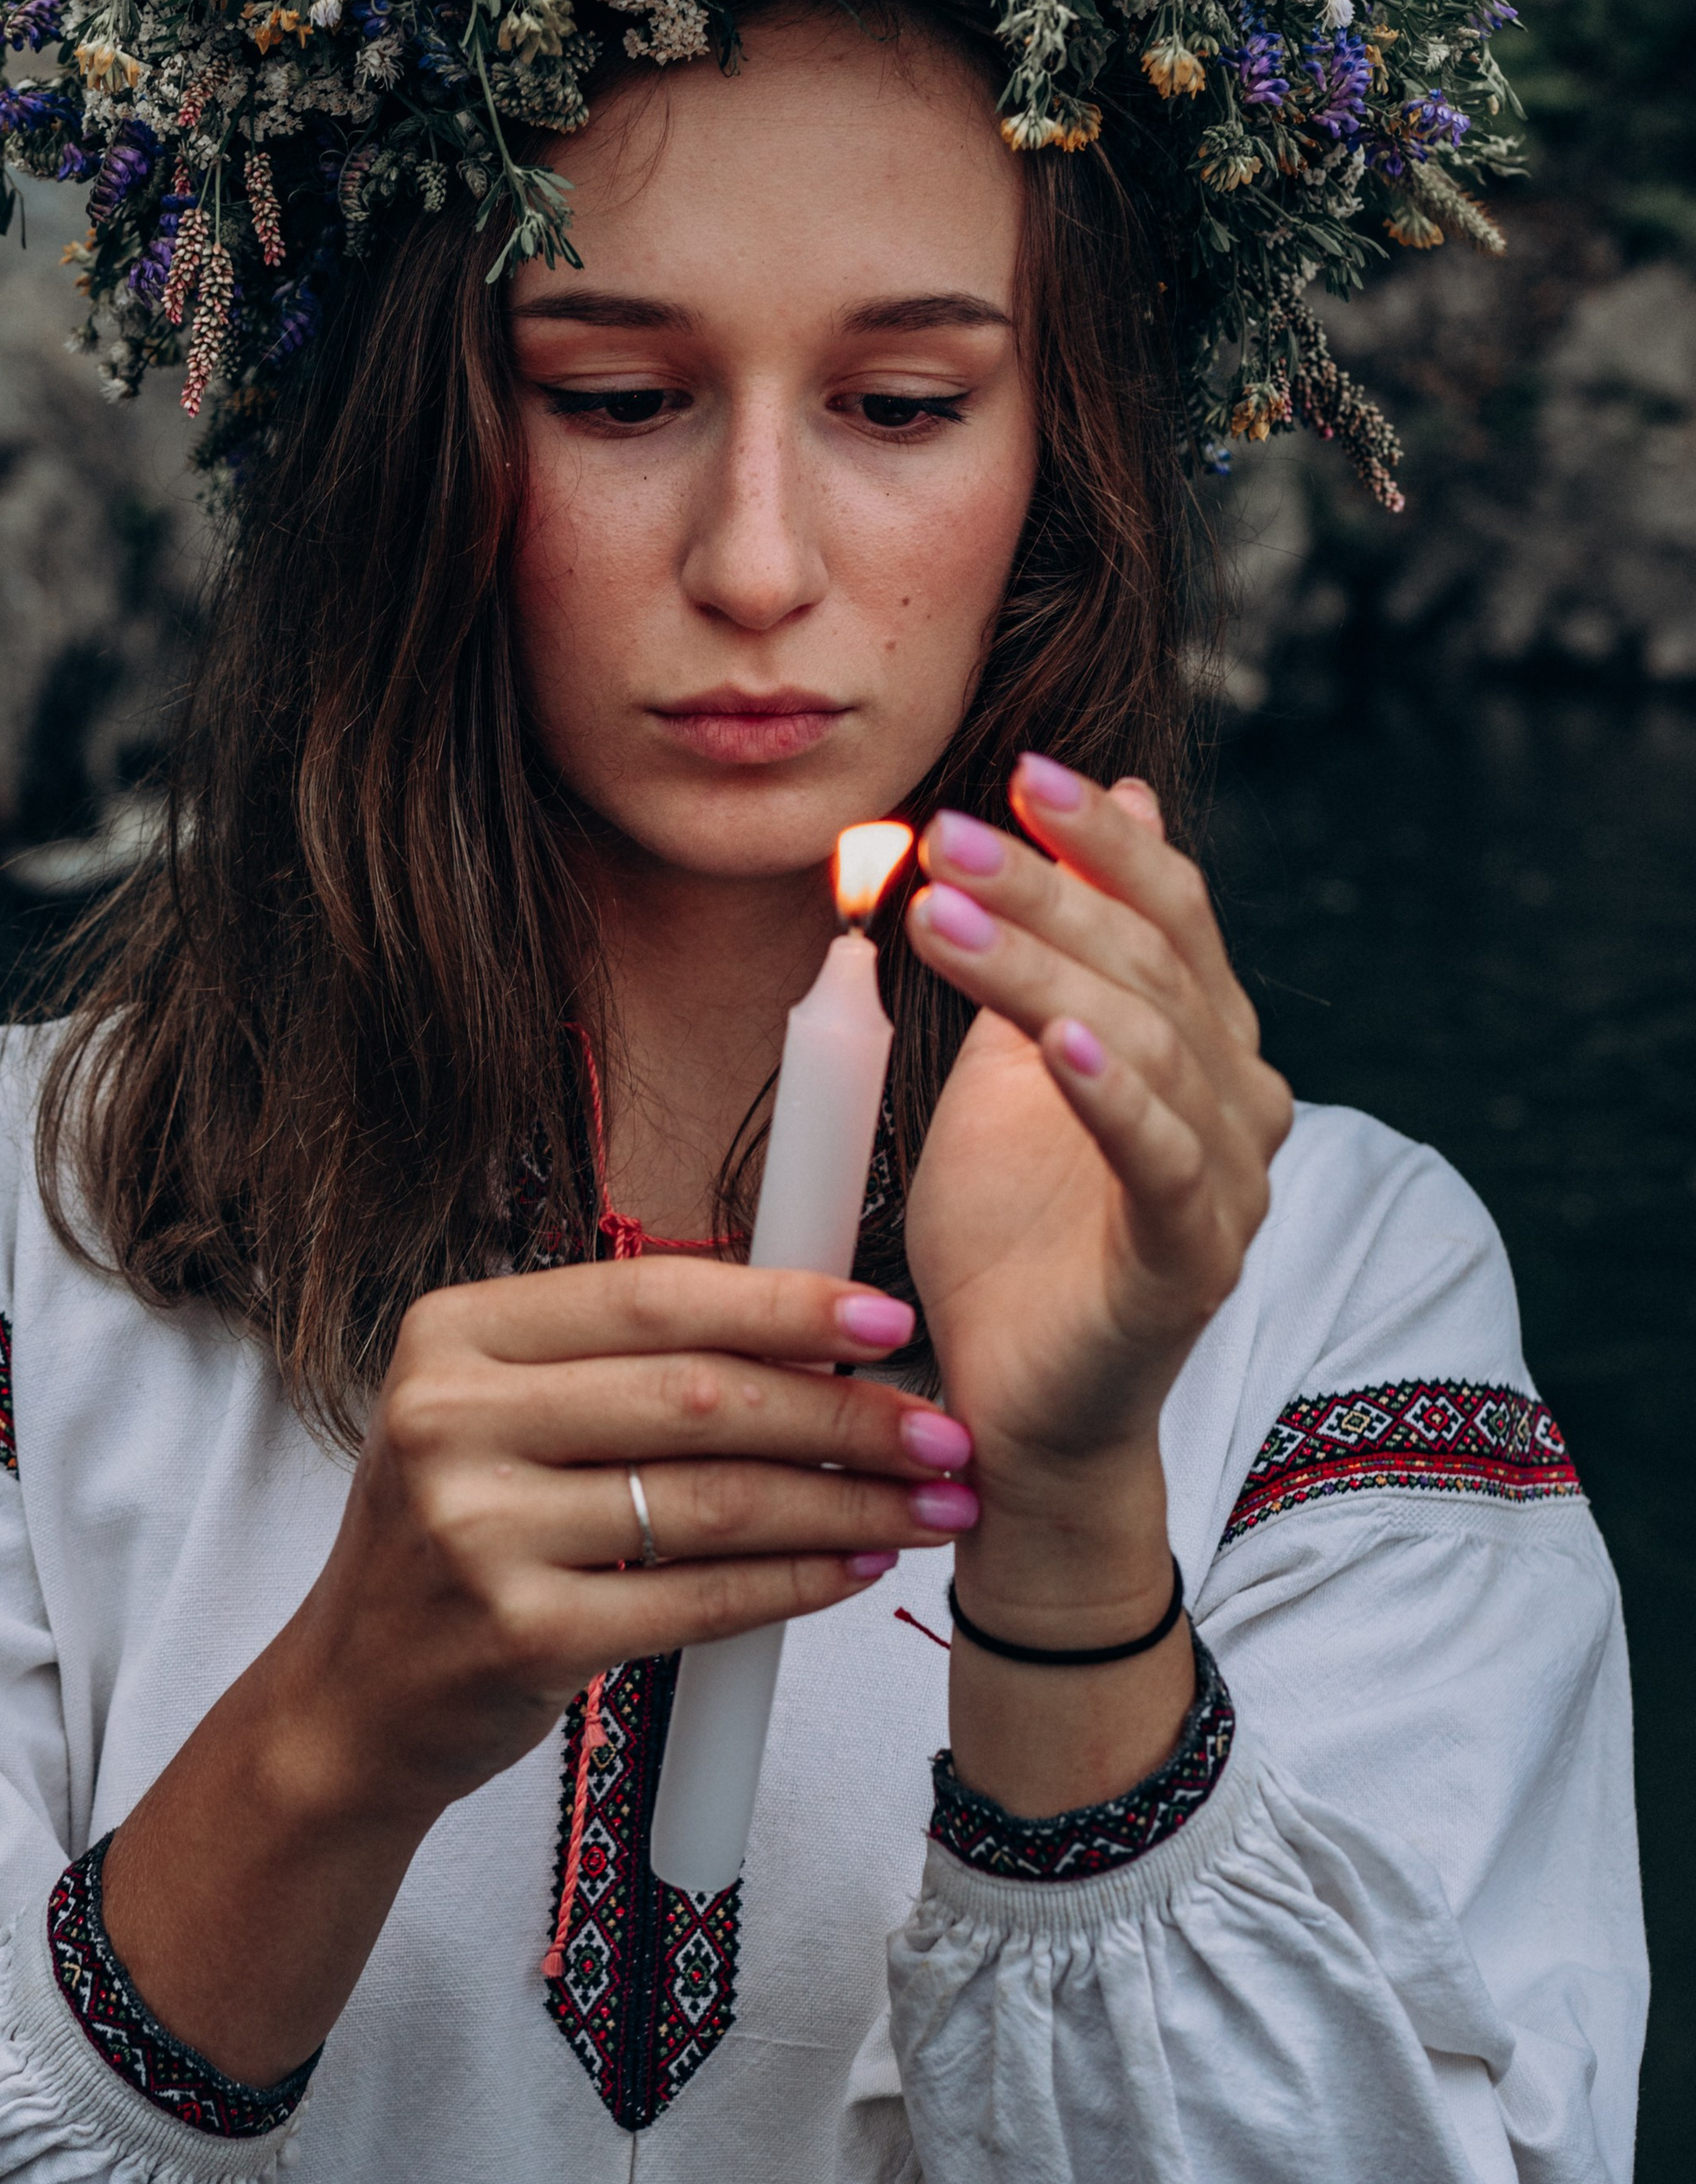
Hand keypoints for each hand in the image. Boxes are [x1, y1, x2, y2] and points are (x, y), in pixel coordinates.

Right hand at [290, 1259, 973, 1822]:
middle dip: (844, 1410)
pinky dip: (794, 1583)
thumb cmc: (456, 1534)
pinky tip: (855, 1567)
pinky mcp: (519, 1636)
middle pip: (695, 1395)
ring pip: (714, 1500)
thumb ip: (619, 1362)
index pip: (647, 1294)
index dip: (782, 1301)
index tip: (888, 1315)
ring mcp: (478, 1532)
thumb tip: (814, 1324)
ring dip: (848, 1500)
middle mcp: (451, 1420)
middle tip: (944, 1430)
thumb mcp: (496, 1413)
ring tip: (933, 1504)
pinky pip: (698, 1599)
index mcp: (452, 1335)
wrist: (352, 1697)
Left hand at [902, 752, 1291, 1645]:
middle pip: (1150, 964)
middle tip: (948, 834)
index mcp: (1201, 1046)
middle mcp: (1237, 1103)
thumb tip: (1117, 798)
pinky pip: (1161, 1163)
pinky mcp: (1191, 1265)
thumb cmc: (1013, 1241)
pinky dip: (1116, 1095)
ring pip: (1148, 1045)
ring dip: (1045, 970)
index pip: (1170, 912)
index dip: (1102, 841)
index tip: (1019, 773)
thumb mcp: (1011, 1066)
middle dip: (1049, 889)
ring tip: (948, 916)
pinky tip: (1061, 1041)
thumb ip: (1054, 946)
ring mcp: (1225, 1186)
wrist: (1010, 1410)